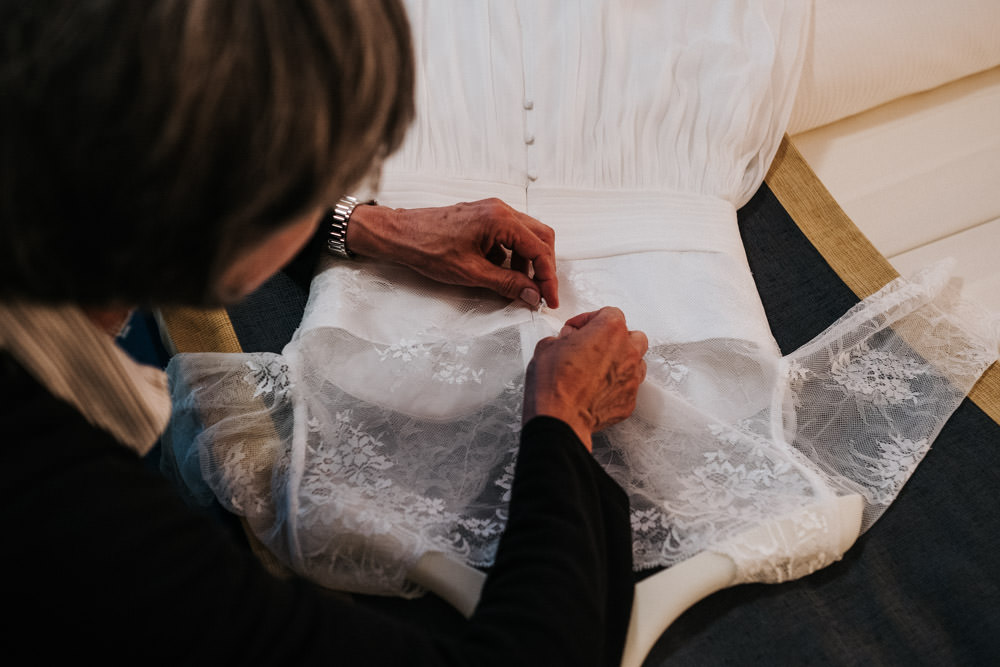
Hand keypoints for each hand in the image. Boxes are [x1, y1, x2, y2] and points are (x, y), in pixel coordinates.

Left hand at [346, 198, 558, 307]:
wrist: (399, 234)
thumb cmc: (427, 248)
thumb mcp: (471, 273)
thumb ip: (506, 284)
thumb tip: (532, 294)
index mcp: (500, 220)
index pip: (540, 250)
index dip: (548, 278)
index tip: (548, 299)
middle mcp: (500, 210)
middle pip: (540, 237)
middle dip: (543, 267)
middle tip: (540, 292)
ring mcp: (491, 211)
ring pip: (526, 236)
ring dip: (527, 262)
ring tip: (517, 285)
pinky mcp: (482, 217)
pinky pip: (508, 235)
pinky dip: (511, 255)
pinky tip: (499, 271)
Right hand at [523, 307, 647, 450]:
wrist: (559, 418)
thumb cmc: (554, 383)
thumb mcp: (547, 347)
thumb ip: (564, 338)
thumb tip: (567, 341)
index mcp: (609, 330)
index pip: (609, 313)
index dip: (590, 319)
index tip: (578, 328)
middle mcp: (627, 351)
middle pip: (631, 335)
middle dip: (613, 338)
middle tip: (593, 344)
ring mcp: (632, 377)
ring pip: (636, 361)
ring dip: (620, 360)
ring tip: (599, 367)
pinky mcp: (629, 400)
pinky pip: (628, 386)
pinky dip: (616, 385)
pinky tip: (598, 388)